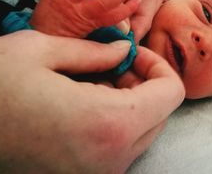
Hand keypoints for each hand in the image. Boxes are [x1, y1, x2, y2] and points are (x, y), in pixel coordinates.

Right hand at [0, 31, 184, 172]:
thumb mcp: (40, 51)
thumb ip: (94, 51)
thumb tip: (122, 50)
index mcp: (107, 124)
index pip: (171, 93)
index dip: (157, 65)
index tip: (132, 54)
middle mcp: (110, 158)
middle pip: (160, 114)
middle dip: (144, 84)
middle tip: (115, 66)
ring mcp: (98, 173)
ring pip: (142, 131)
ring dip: (130, 103)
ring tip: (95, 83)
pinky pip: (119, 147)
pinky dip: (114, 122)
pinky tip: (85, 104)